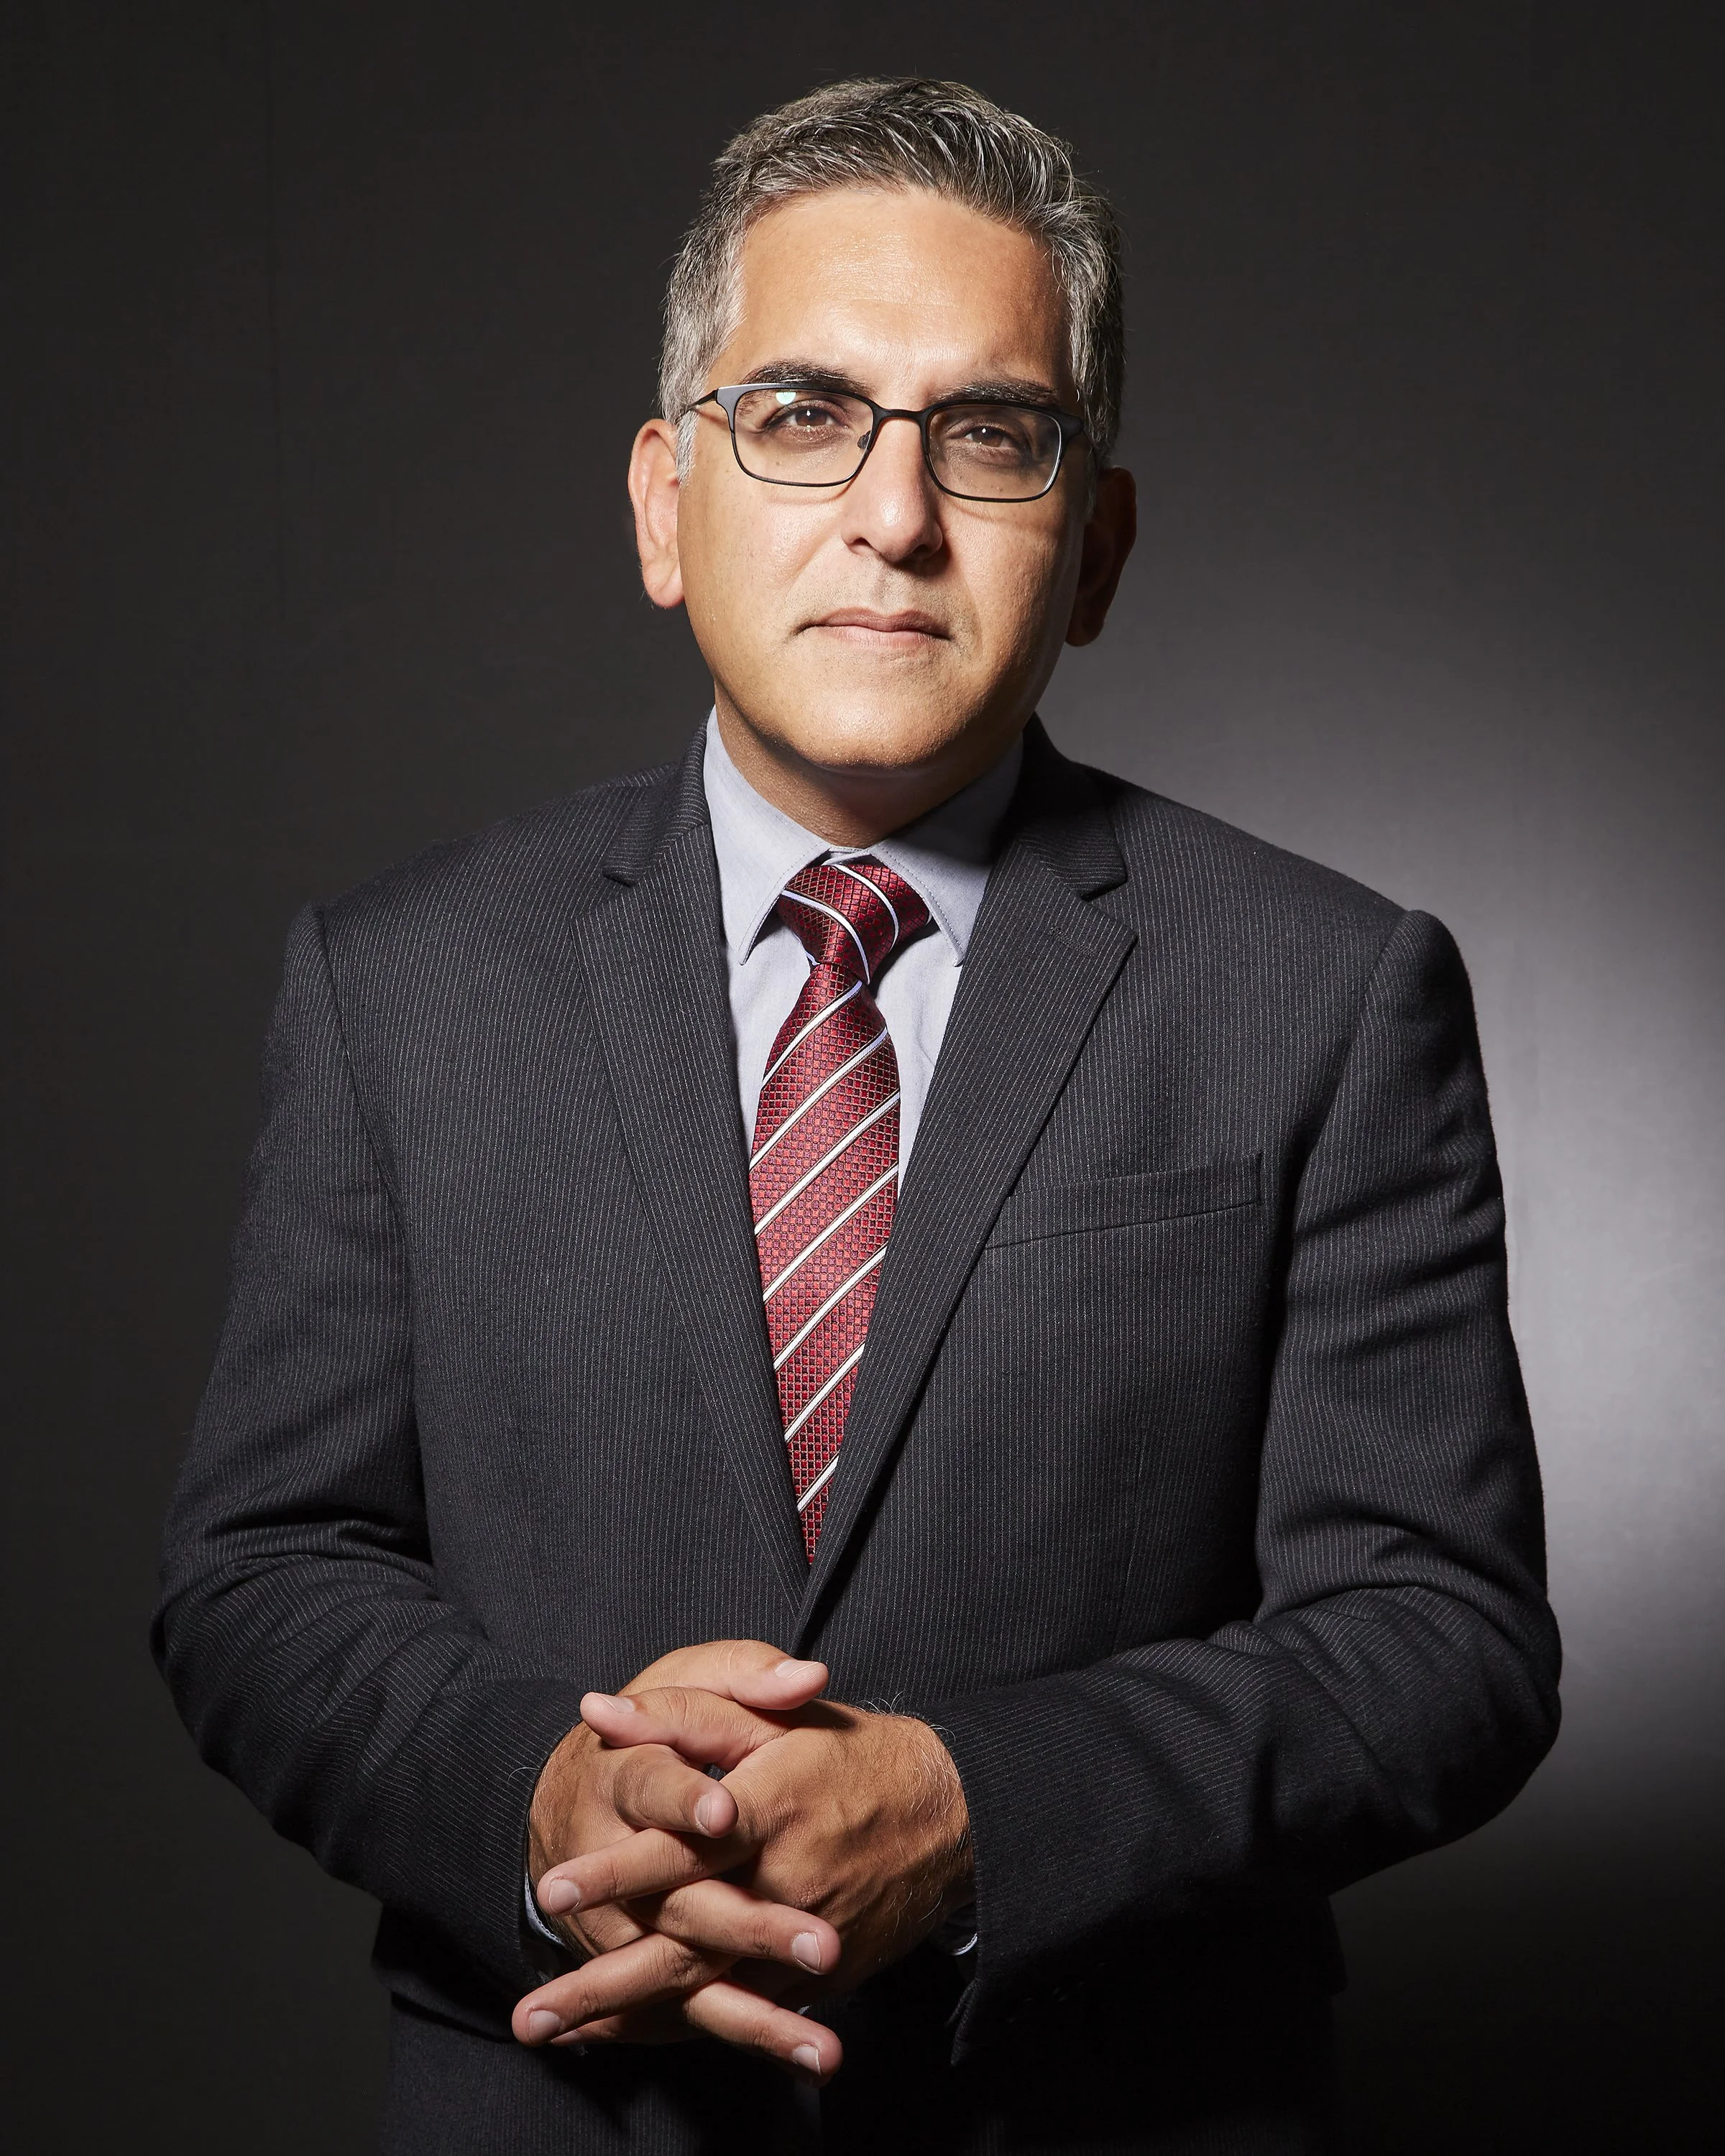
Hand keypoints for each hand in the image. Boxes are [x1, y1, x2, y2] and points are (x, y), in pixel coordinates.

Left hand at [515, 1682, 971, 2073]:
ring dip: (623, 2014)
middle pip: (684, 1934)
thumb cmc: (851, 1753)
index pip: (684, 1842)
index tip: (556, 1888)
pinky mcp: (819, 1975)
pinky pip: (740, 2006)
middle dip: (603, 1976)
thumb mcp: (771, 1716)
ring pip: (705, 1984)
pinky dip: (675, 2025)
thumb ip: (685, 1713)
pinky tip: (611, 2036)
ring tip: (548, 2032)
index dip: (620, 1869)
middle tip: (532, 2010)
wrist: (950, 1815)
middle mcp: (788, 1877)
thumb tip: (596, 1707)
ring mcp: (805, 1935)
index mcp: (774, 1803)